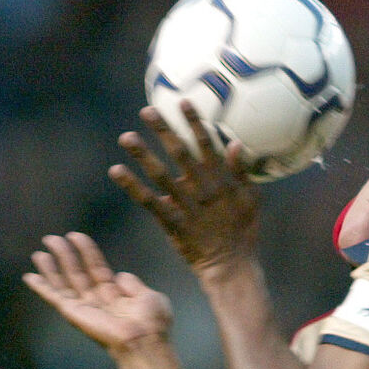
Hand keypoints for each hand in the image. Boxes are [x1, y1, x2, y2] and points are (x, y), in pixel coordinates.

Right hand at [23, 232, 172, 350]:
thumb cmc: (152, 323)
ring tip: (39, 252)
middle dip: (65, 255)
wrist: (144, 340)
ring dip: (50, 267)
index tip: (76, 236)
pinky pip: (54, 298)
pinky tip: (29, 277)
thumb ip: (134, 284)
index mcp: (116, 295)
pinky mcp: (74, 313)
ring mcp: (85, 307)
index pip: (97, 268)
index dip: (87, 251)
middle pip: (77, 273)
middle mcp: (98, 301)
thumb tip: (121, 276)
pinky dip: (41, 288)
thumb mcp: (149, 296)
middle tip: (51, 238)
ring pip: (63, 283)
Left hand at [109, 101, 259, 275]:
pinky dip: (132, 186)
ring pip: (161, 174)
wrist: (232, 266)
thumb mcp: (252, 200)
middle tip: (146, 111)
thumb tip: (233, 142)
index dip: (194, 123)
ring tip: (126, 138)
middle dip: (163, 131)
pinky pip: (149, 202)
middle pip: (179, 154)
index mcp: (220, 181)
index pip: (206, 145)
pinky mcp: (172, 223)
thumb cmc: (244, 232)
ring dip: (143, 155)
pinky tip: (116, 171)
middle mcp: (201, 189)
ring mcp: (186, 206)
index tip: (182, 102)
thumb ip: (242, 171)